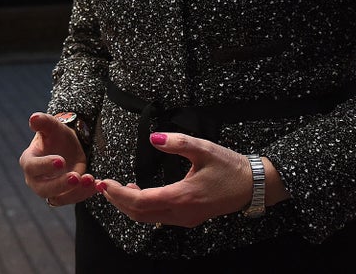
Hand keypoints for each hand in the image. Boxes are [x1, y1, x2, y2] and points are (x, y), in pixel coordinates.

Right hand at [19, 112, 97, 205]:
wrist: (67, 145)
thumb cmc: (55, 135)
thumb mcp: (51, 126)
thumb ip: (43, 122)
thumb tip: (33, 118)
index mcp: (29, 161)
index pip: (32, 167)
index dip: (45, 165)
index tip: (61, 161)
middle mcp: (35, 179)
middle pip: (43, 188)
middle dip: (60, 184)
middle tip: (76, 177)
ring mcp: (49, 189)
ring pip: (59, 198)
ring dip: (75, 192)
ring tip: (90, 179)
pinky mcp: (63, 195)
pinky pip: (72, 198)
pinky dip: (84, 193)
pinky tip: (96, 184)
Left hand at [96, 132, 267, 226]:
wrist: (253, 185)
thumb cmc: (229, 166)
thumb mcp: (204, 148)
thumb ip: (177, 142)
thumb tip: (153, 138)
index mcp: (182, 197)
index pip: (140, 202)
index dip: (118, 194)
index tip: (104, 183)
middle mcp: (181, 213)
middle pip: (139, 214)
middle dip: (117, 201)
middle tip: (101, 186)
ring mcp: (185, 218)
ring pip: (148, 218)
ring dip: (129, 205)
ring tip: (115, 188)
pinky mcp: (189, 218)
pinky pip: (158, 217)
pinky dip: (142, 207)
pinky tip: (138, 192)